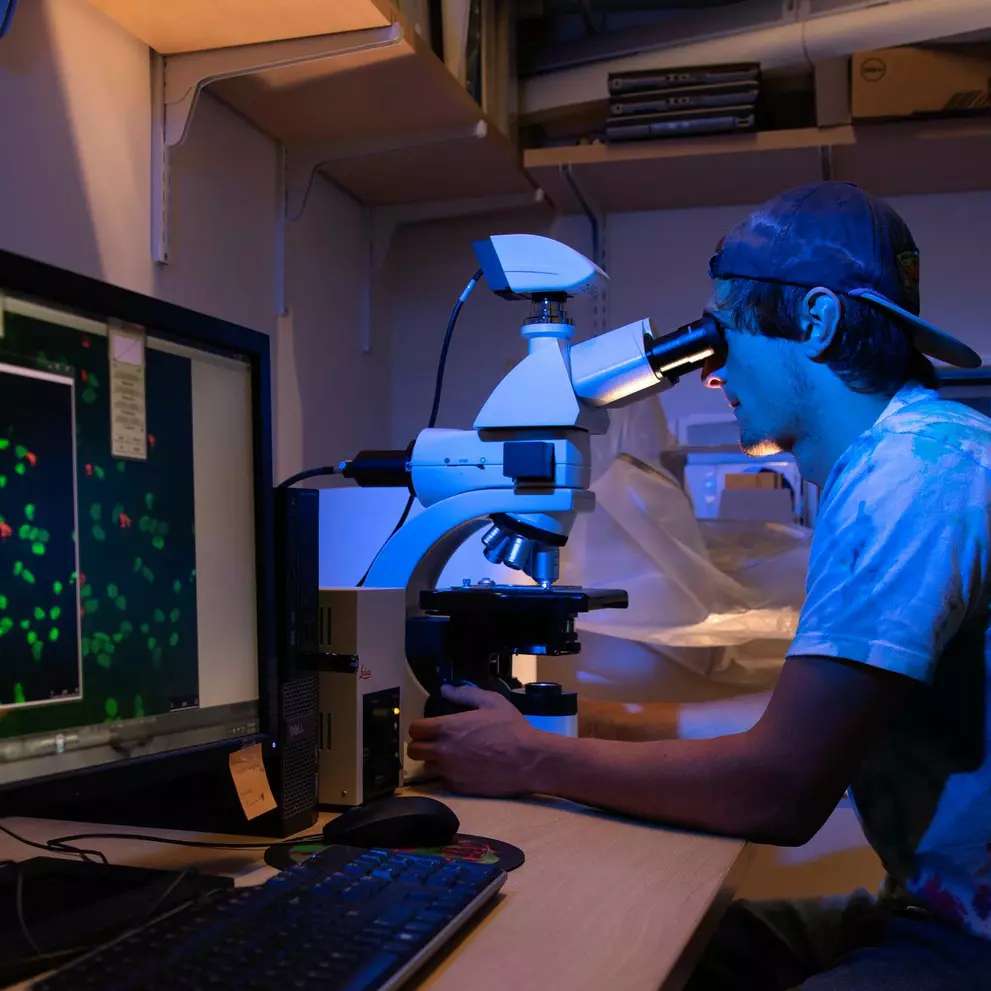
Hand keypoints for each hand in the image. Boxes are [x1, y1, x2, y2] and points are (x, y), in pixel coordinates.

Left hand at [407, 684, 546, 796]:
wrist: (529, 760)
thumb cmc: (511, 727)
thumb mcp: (491, 702)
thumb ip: (464, 694)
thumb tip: (445, 689)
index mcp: (447, 728)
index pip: (414, 729)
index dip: (420, 726)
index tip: (429, 726)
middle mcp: (443, 751)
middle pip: (413, 750)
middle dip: (421, 743)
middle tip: (434, 740)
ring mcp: (450, 772)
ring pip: (426, 766)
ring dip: (433, 759)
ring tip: (448, 754)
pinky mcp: (459, 788)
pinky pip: (443, 780)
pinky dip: (447, 773)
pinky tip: (462, 766)